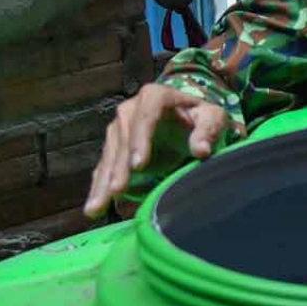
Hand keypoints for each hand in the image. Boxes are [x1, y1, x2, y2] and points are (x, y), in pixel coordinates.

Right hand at [84, 84, 231, 217]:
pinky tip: (94, 208)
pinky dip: (99, 188)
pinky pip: (104, 169)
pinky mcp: (114, 148)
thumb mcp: (213, 118)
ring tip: (96, 208)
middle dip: (118, 167)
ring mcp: (119, 130)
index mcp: (155, 97)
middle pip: (122, 140)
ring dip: (102, 183)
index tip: (138, 165)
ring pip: (109, 157)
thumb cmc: (200, 117)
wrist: (187, 117)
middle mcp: (130, 110)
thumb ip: (208, 131)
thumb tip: (201, 151)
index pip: (145, 116)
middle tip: (117, 191)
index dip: (139, 140)